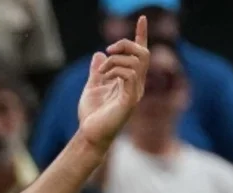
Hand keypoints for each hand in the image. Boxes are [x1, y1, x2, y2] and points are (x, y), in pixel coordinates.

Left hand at [77, 17, 149, 148]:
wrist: (89, 135)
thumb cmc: (92, 115)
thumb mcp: (92, 86)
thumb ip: (97, 71)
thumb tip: (99, 54)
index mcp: (130, 81)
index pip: (141, 55)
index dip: (141, 35)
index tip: (142, 18)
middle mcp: (137, 85)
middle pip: (143, 53)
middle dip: (126, 44)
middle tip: (108, 50)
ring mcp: (135, 93)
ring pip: (137, 61)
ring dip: (116, 60)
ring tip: (102, 71)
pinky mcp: (130, 100)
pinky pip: (130, 75)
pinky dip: (116, 70)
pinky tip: (105, 77)